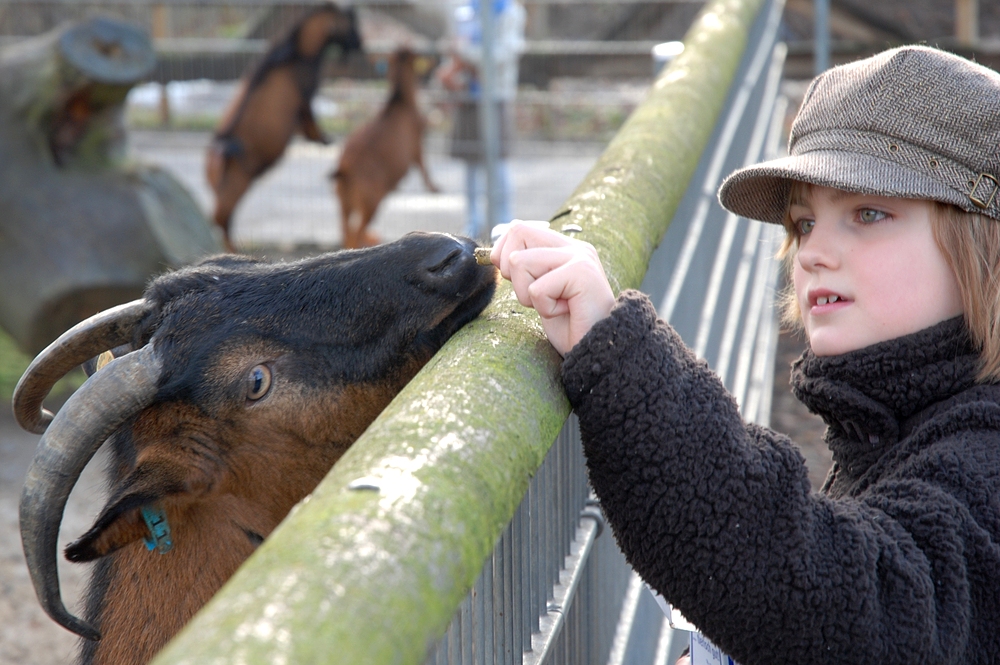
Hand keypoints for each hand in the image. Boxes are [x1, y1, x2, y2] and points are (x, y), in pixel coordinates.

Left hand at [490, 221, 614, 356]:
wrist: (598, 351)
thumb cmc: (569, 326)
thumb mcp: (540, 291)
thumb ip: (526, 268)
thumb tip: (494, 254)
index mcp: (565, 247)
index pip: (519, 229)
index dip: (504, 254)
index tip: (519, 281)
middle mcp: (575, 246)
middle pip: (518, 232)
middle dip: (512, 271)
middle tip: (536, 295)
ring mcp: (580, 257)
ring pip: (519, 261)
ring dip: (528, 295)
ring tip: (555, 306)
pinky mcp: (582, 273)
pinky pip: (537, 289)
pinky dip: (545, 308)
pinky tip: (566, 312)